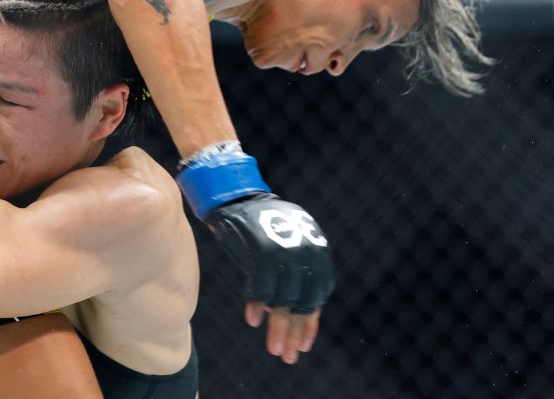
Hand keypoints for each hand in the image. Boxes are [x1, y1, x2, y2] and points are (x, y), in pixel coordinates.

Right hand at [176, 146, 333, 362]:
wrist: (235, 199)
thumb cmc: (260, 227)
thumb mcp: (285, 249)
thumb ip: (293, 277)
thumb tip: (295, 313)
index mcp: (316, 251)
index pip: (318, 296)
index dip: (311, 324)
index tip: (304, 344)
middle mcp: (304, 252)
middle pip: (302, 302)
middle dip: (295, 332)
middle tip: (288, 355)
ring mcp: (283, 252)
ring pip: (283, 302)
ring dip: (278, 329)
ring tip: (274, 349)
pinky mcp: (262, 253)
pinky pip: (261, 290)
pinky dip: (257, 306)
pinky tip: (253, 320)